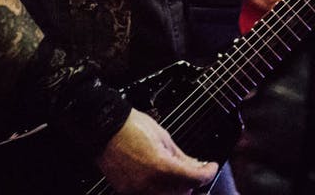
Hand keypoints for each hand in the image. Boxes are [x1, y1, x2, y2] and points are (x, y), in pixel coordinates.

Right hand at [97, 108, 218, 194]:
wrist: (103, 126)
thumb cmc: (130, 126)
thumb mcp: (163, 136)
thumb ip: (181, 155)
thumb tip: (195, 164)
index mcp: (161, 167)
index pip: (194, 179)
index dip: (208, 173)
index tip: (211, 168)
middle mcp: (149, 184)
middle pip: (183, 193)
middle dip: (192, 182)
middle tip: (194, 169)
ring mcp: (137, 190)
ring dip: (176, 188)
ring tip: (176, 173)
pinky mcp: (126, 191)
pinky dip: (159, 189)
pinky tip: (160, 178)